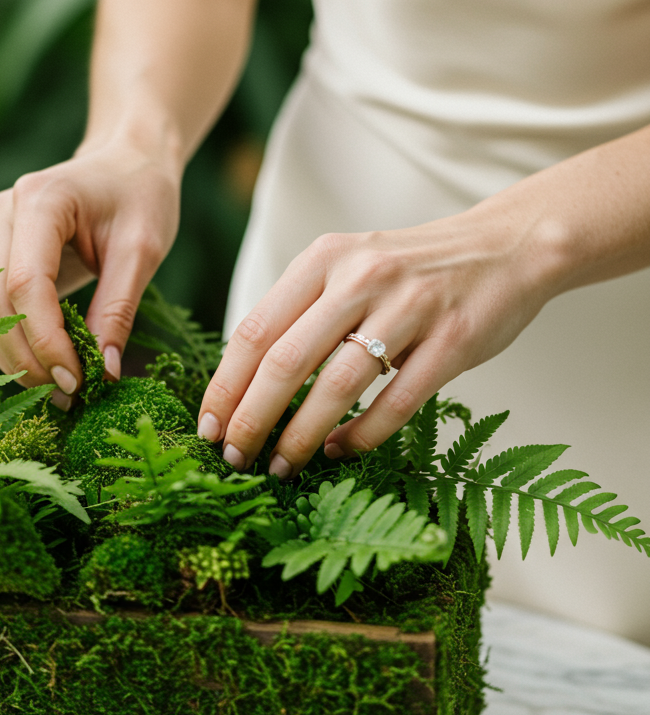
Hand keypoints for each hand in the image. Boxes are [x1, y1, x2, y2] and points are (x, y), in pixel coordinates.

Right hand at [0, 137, 180, 403]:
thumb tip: (104, 373)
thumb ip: (119, 309)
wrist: (126, 163)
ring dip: (13, 356)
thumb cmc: (140, 196)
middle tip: (72, 392)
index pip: (25, 282)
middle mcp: (2, 213)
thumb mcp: (143, 250)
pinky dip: (9, 344)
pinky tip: (45, 365)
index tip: (78, 380)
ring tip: (61, 386)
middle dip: (27, 356)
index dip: (46, 340)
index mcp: (40, 200)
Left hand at [197, 203, 561, 475]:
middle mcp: (361, 276)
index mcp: (324, 258)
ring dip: (302, 436)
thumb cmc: (413, 272)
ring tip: (282, 467)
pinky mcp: (453, 340)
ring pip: (337, 386)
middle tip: (235, 459)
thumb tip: (243, 383)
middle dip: (252, 420)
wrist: (507, 247)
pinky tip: (340, 452)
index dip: (225, 386)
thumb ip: (302, 311)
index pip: (255, 330)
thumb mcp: (348, 268)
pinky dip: (362, 435)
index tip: (207, 428)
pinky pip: (397, 401)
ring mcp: (410, 307)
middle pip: (286, 361)